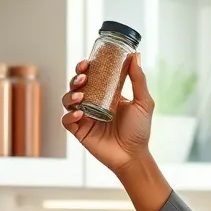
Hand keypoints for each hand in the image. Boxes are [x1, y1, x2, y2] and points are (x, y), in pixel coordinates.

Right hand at [61, 53, 153, 173]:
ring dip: (71, 95)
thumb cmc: (139, 130)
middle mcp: (93, 103)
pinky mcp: (79, 131)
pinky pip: (67, 120)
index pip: (91, 76)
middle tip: (83, 77)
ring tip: (81, 96)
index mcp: (106, 94)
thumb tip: (135, 55)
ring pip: (68, 100)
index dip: (85, 67)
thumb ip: (139, 79)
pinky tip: (80, 113)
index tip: (87, 63)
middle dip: (76, 78)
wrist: (133, 155)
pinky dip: (70, 115)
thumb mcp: (143, 102)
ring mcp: (85, 117)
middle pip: (76, 85)